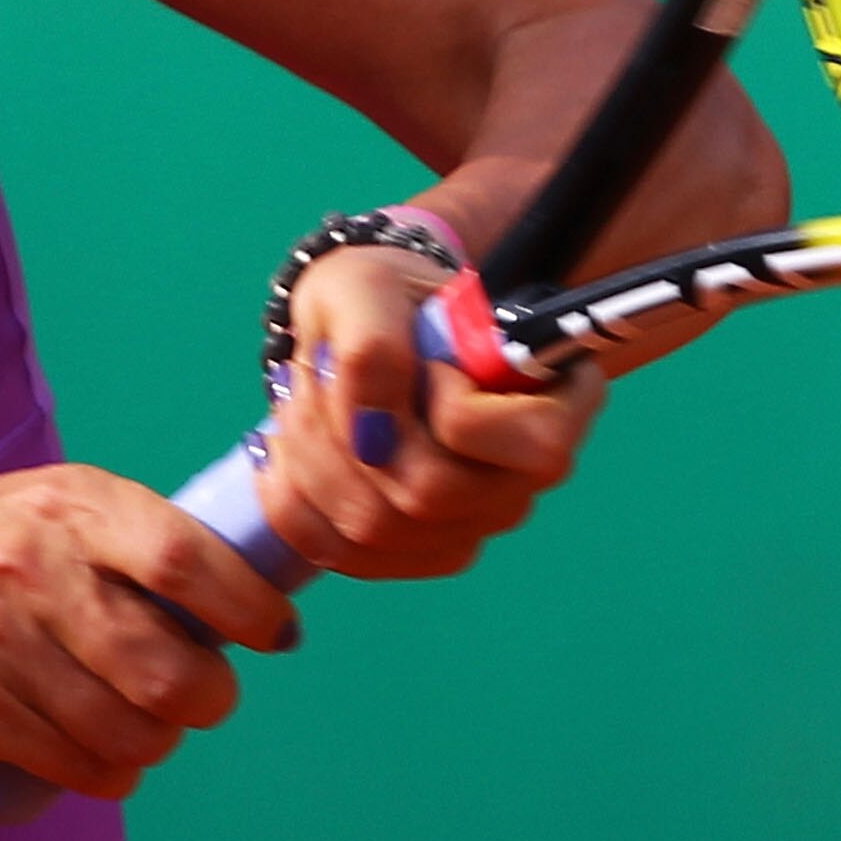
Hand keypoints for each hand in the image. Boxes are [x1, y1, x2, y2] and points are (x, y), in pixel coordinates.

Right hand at [0, 466, 297, 800]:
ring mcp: (0, 641)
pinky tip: (99, 760)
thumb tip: (234, 601)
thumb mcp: (37, 511)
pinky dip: (106, 774)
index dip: (247, 605)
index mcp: (68, 503)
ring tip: (140, 731)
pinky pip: (78, 764)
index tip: (272, 632)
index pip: (185, 558)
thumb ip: (122, 543)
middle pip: (171, 667)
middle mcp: (37, 566)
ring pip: (132, 730)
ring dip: (154, 746)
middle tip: (200, 699)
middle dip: (207, 699)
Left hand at [253, 245, 607, 579]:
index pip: (531, 447)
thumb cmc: (381, 296)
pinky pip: (341, 553)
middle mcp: (525, 478)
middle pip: (428, 496)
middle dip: (348, 431)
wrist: (361, 324)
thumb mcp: (367, 286)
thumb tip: (373, 438)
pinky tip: (282, 452)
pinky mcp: (417, 552)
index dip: (457, 409)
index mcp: (558, 404)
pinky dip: (292, 500)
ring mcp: (474, 524)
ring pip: (372, 529)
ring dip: (310, 459)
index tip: (427, 363)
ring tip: (299, 402)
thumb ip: (375, 347)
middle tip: (319, 374)